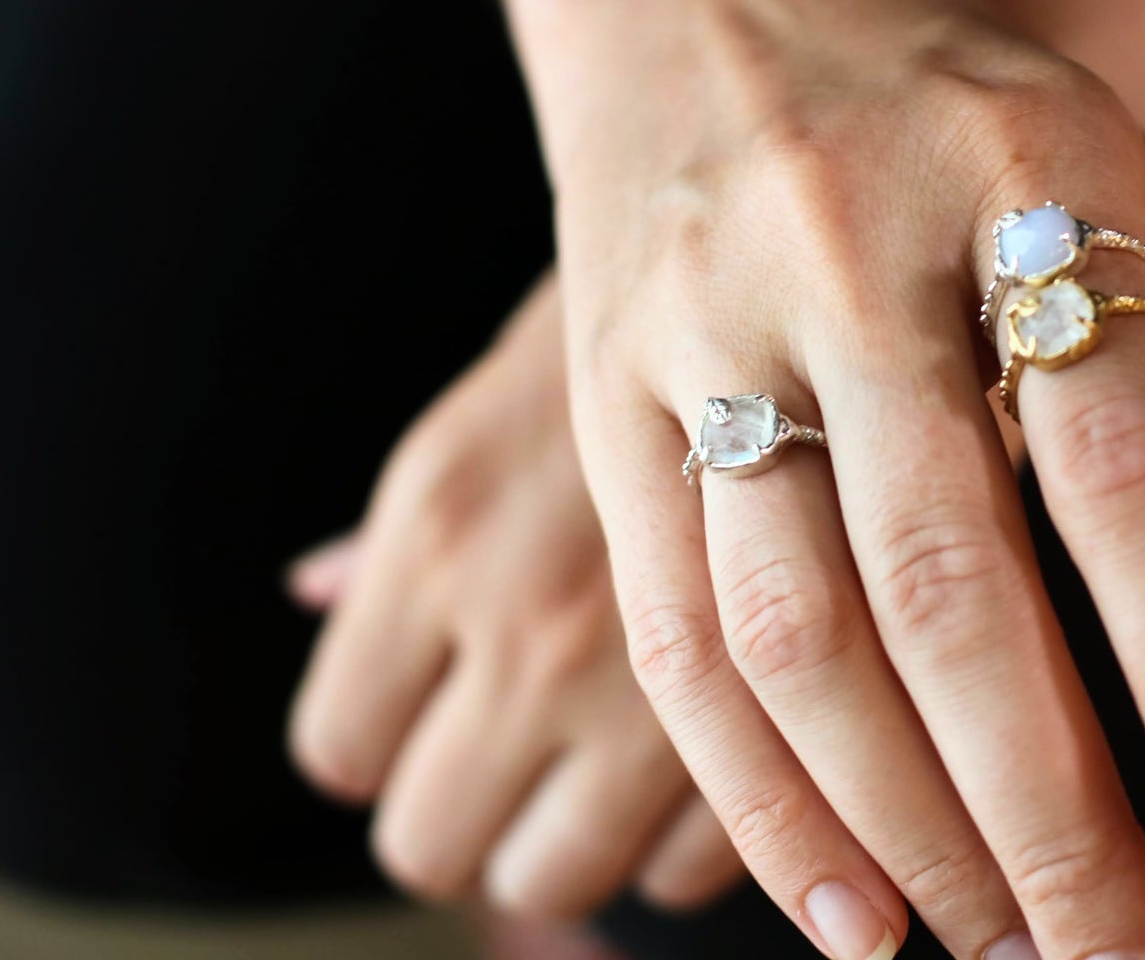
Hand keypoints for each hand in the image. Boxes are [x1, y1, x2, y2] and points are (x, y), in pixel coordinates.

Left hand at [288, 275, 744, 918]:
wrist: (831, 266)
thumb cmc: (644, 334)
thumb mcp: (501, 399)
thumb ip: (400, 526)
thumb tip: (313, 595)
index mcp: (444, 540)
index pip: (341, 746)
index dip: (379, 741)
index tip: (429, 714)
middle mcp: (531, 628)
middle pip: (431, 842)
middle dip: (469, 810)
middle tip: (520, 756)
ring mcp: (659, 691)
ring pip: (556, 878)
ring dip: (574, 838)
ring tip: (616, 765)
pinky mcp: (786, 722)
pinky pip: (686, 872)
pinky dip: (688, 834)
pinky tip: (716, 749)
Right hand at [525, 0, 1144, 959]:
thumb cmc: (992, 127)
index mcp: (1029, 171)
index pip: (1131, 461)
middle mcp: (847, 247)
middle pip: (948, 580)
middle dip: (1046, 815)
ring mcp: (702, 323)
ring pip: (792, 634)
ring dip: (907, 833)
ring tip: (1005, 957)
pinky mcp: (600, 397)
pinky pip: (675, 631)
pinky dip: (757, 797)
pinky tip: (849, 913)